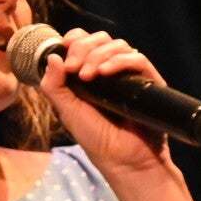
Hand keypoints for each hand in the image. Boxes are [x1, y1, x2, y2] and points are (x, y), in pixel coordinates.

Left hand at [38, 29, 174, 176]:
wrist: (124, 161)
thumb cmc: (96, 139)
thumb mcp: (67, 111)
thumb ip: (54, 86)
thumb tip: (52, 57)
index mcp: (90, 74)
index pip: (85, 42)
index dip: (75, 39)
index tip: (64, 47)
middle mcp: (111, 71)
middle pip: (100, 39)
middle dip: (83, 47)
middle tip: (73, 67)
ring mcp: (130, 75)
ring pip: (118, 45)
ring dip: (98, 55)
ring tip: (87, 76)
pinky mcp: (148, 82)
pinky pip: (137, 59)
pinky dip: (119, 61)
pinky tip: (105, 73)